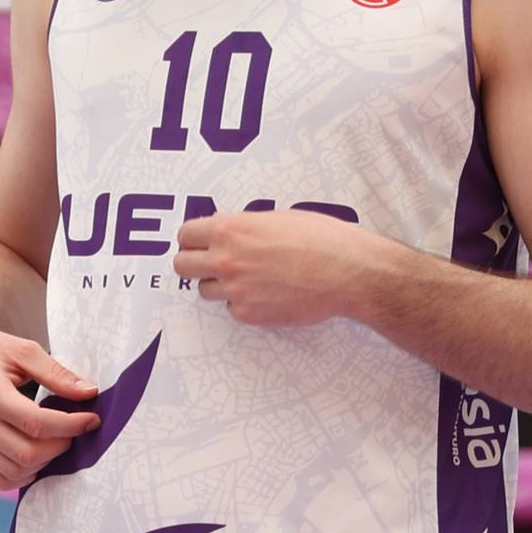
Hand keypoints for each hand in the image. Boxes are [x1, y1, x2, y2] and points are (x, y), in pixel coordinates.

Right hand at [0, 314, 100, 491]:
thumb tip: (89, 393)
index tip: (91, 419)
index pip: (36, 423)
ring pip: (15, 472)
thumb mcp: (20, 350)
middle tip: (73, 429)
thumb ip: (55, 373)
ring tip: (54, 440)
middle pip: (27, 454)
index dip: (71, 426)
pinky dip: (23, 475)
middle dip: (61, 446)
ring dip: (44, 462)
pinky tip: (34, 455)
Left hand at [174, 211, 379, 328]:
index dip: (193, 239)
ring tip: (250, 279)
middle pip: (182, 266)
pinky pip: (232, 309)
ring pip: (205, 290)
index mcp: (231, 230)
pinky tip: (268, 294)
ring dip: (220, 285)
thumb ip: (243, 224)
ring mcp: (234, 289)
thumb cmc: (321, 239)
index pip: (186, 234)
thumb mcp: (278, 218)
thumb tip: (221, 226)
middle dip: (194, 264)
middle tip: (211, 264)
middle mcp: (226, 259)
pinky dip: (244, 303)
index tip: (200, 243)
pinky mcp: (248, 314)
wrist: (348, 273)